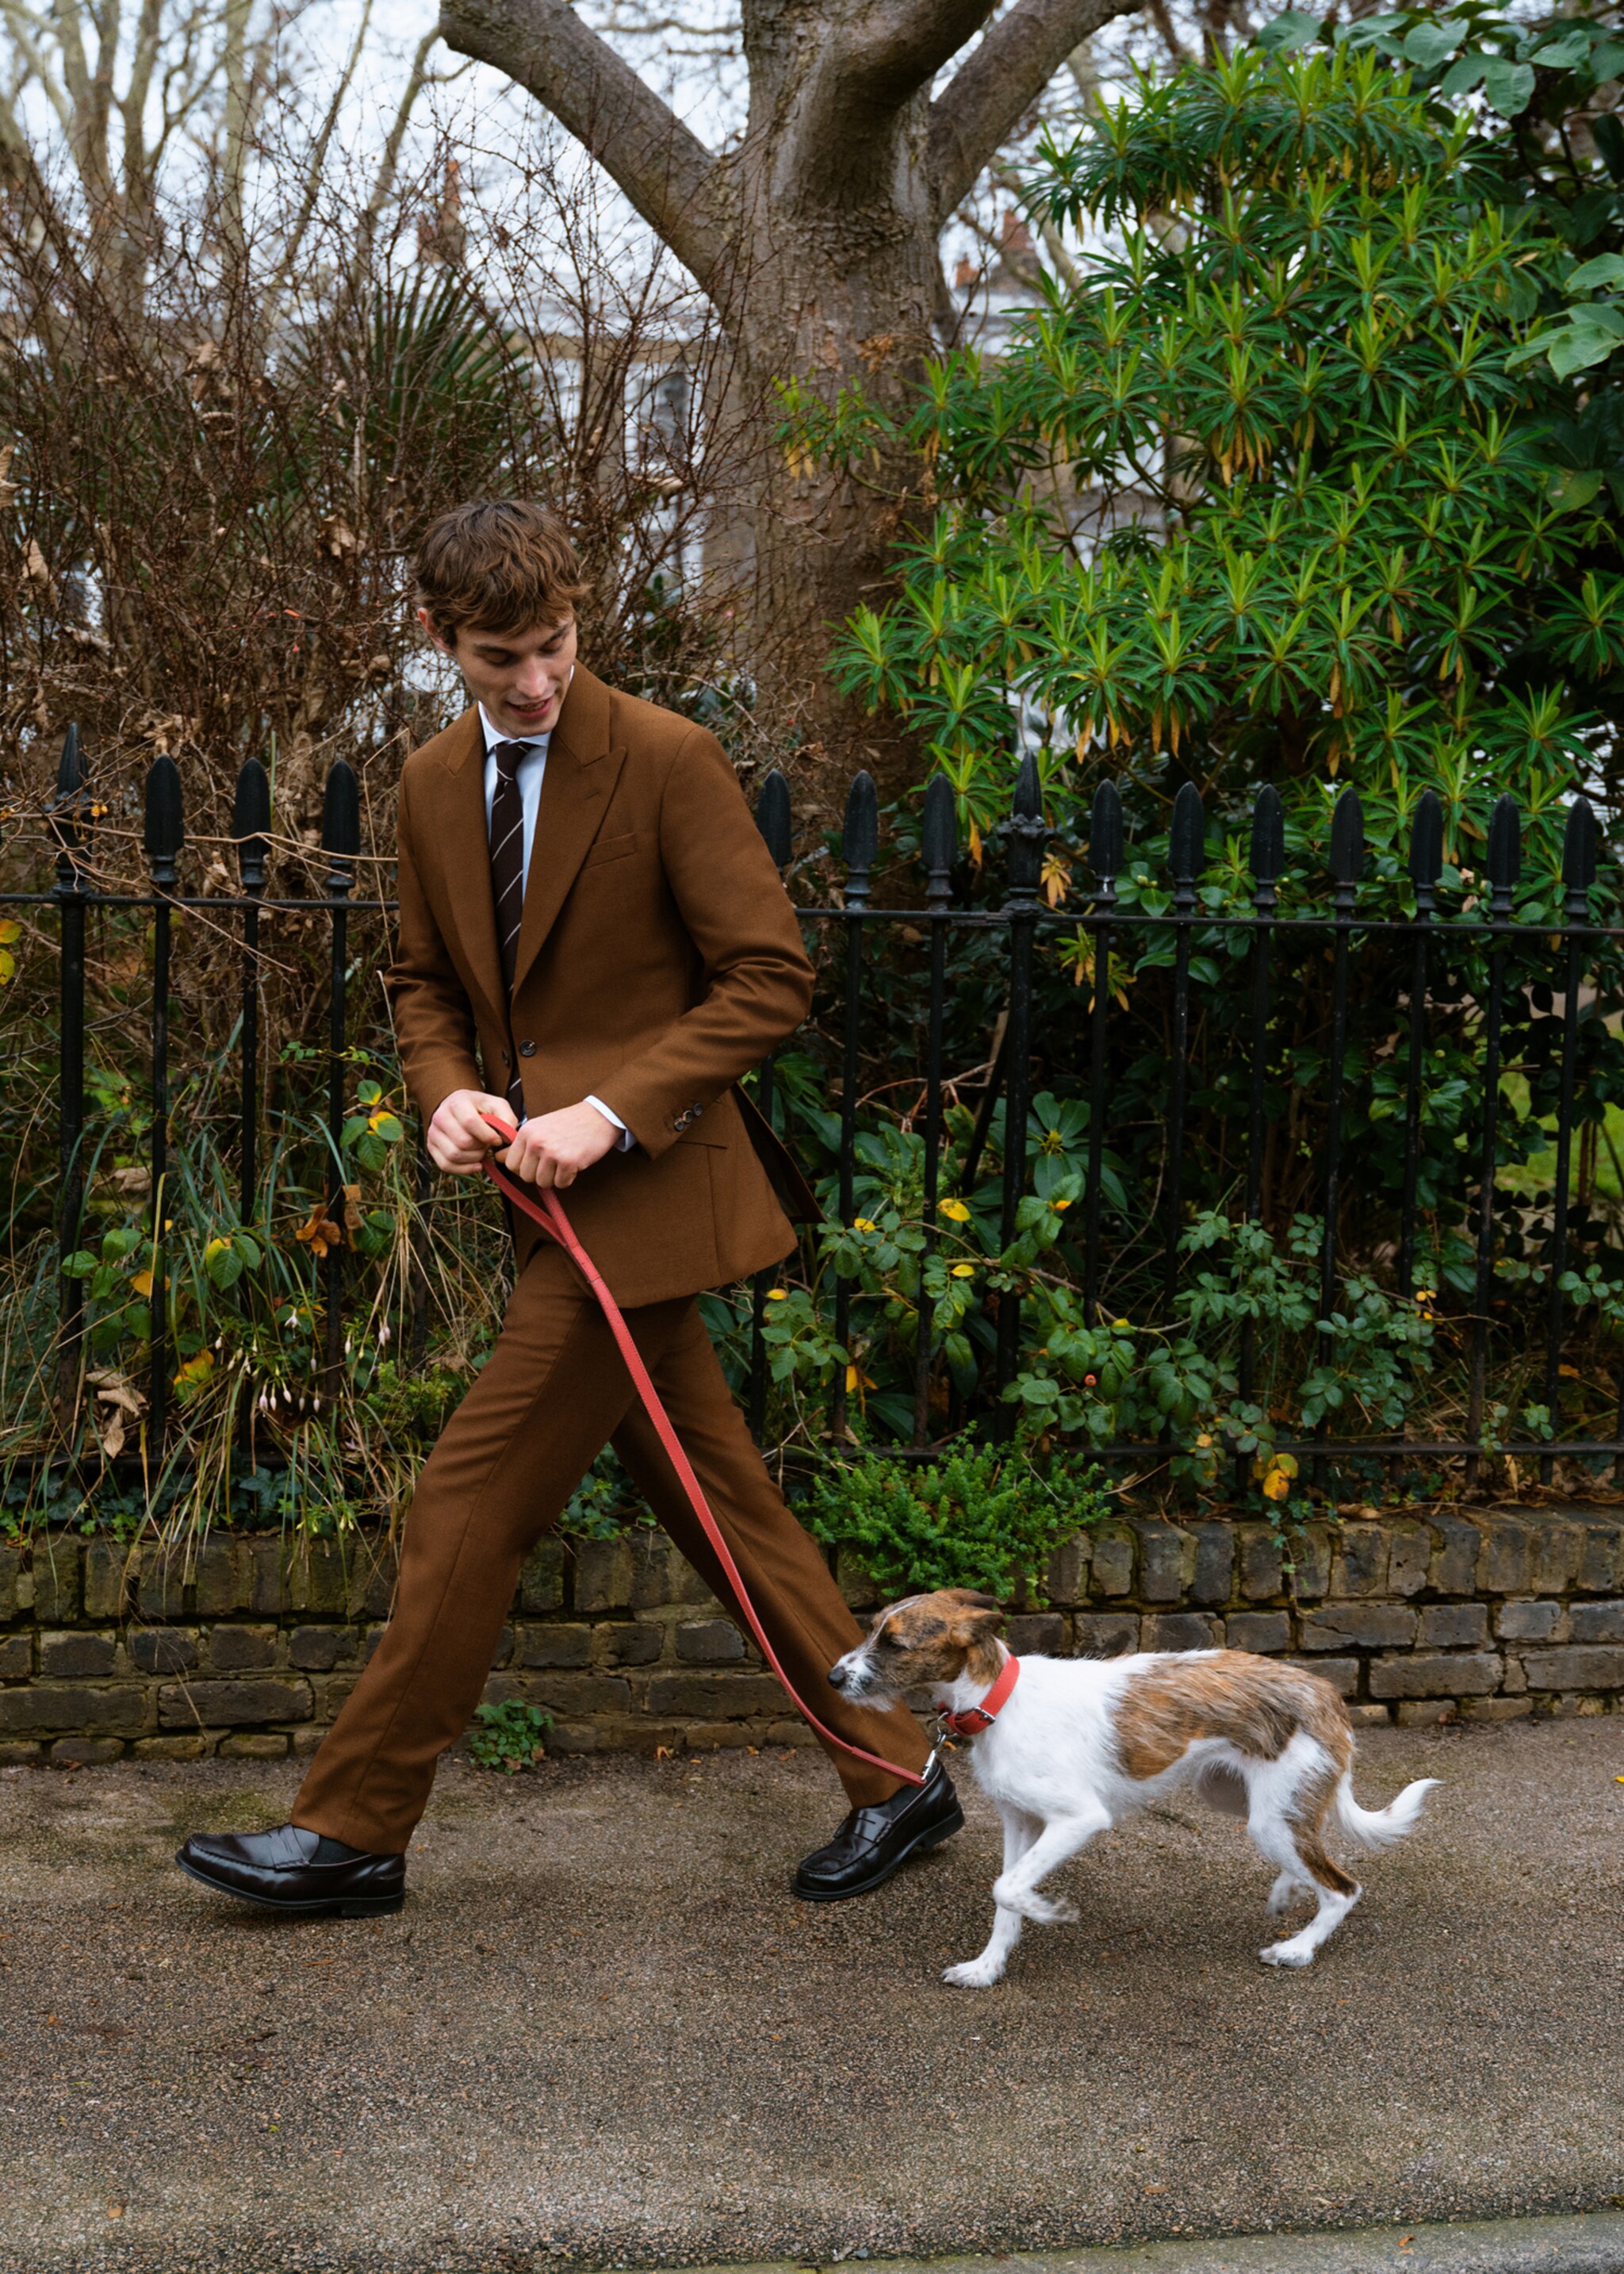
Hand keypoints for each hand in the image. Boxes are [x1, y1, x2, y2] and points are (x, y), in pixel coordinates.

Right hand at [426, 1090, 523, 1174]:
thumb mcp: (498, 1106)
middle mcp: (440, 1116)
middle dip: (481, 1147)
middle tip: (487, 1144)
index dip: (487, 1135)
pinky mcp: (431, 1147)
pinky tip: (476, 1164)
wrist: (459, 1108)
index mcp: (457, 1102)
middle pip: (463, 1142)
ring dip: (474, 1158)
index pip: (470, 1122)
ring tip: (480, 1150)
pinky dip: (464, 1169)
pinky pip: (445, 1165)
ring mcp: (433, 1132)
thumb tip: (505, 1138)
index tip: (497, 1139)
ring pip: (454, 1155)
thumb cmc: (481, 1108)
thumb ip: (507, 1119)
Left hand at [483, 1099, 622, 1189]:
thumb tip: (498, 1158)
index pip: (510, 1163)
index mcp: (526, 1132)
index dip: (522, 1167)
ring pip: (542, 1182)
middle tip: (552, 1163)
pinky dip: (568, 1178)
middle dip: (538, 1174)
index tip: (535, 1162)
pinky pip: (561, 1184)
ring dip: (554, 1177)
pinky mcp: (568, 1162)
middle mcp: (536, 1141)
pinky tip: (574, 1163)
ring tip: (563, 1162)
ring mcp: (552, 1152)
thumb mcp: (540, 1127)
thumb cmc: (569, 1123)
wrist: (598, 1117)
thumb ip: (520, 1144)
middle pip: (525, 1176)